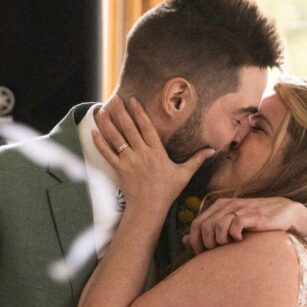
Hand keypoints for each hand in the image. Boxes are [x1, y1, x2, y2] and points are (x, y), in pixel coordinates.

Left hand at [93, 96, 214, 213]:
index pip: (146, 128)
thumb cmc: (167, 191)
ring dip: (108, 123)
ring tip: (101, 110)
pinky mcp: (119, 169)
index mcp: (157, 152)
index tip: (133, 100)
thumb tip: (212, 150)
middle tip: (114, 99)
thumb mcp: (184, 174)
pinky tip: (94, 132)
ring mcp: (128, 161)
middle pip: (129, 129)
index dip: (139, 112)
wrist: (149, 208)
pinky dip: (100, 143)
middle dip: (120, 112)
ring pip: (116, 139)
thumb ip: (197, 159)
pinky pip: (107, 154)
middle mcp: (141, 154)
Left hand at [183, 197, 306, 254]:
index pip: (196, 224)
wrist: (284, 213)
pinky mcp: (253, 215)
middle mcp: (227, 205)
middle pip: (203, 227)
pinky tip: (240, 240)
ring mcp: (240, 209)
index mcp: (219, 206)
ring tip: (228, 246)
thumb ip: (208, 230)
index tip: (202, 255)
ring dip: (219, 241)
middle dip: (205, 244)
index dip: (195, 242)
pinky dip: (234, 236)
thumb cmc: (256, 222)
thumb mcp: (229, 224)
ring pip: (216, 226)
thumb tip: (184, 240)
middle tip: (215, 254)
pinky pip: (235, 225)